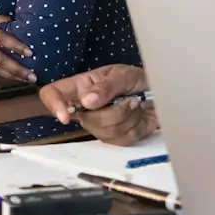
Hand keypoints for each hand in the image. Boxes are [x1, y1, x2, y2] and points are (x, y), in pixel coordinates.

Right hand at [40, 64, 155, 144]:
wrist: (161, 92)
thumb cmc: (137, 78)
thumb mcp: (122, 74)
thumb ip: (105, 87)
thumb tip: (86, 102)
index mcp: (81, 87)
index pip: (53, 94)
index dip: (54, 105)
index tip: (66, 117)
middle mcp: (85, 108)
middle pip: (84, 120)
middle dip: (112, 112)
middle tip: (129, 98)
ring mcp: (99, 124)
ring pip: (104, 132)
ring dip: (127, 117)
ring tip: (135, 103)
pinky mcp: (115, 138)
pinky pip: (121, 140)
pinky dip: (136, 126)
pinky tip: (139, 115)